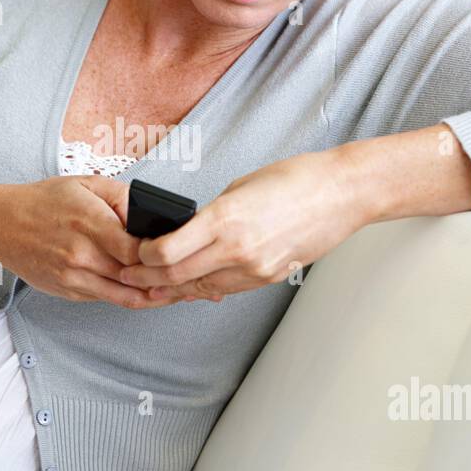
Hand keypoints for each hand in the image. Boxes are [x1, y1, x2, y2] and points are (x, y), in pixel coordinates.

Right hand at [0, 176, 170, 308]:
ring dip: (149, 297)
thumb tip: (150, 214)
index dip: (160, 257)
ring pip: (122, 297)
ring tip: (172, 292)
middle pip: (134, 279)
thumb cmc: (44, 201)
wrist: (1, 224)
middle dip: (162, 281)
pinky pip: (103, 298)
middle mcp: (81, 255)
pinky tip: (142, 292)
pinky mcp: (67, 291)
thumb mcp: (85, 184)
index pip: (137, 252)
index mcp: (89, 224)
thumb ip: (122, 197)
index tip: (175, 254)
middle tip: (187, 280)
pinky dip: (124, 296)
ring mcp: (72, 277)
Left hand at [117, 149, 366, 302]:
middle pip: (175, 276)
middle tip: (130, 276)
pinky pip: (226, 289)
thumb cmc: (294, 180)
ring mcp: (254, 268)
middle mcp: (237, 249)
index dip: (142, 257)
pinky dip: (204, 287)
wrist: (340, 194)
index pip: (166, 252)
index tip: (133, 252)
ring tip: (152, 286)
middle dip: (147, 278)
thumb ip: (210, 215)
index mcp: (224, 220)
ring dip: (173, 288)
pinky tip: (190, 285)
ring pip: (199, 288)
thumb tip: (185, 233)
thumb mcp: (240, 188)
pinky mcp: (268, 278)